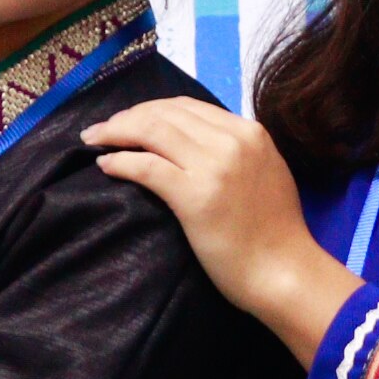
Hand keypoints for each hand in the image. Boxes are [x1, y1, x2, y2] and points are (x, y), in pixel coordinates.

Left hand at [82, 97, 354, 352]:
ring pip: (152, 131)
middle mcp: (233, 140)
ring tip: (94, 139)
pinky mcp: (195, 195)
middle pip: (165, 113)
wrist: (284, 272)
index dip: (151, 109)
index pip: (188, 106)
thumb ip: (235, 151)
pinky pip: (146, 165)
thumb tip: (193, 143)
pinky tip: (106, 165)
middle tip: (102, 129)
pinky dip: (120, 161)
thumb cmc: (274, 232)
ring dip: (115, 131)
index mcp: (250, 132)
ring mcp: (215, 166)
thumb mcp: (264, 172)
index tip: (128, 120)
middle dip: (128, 116)